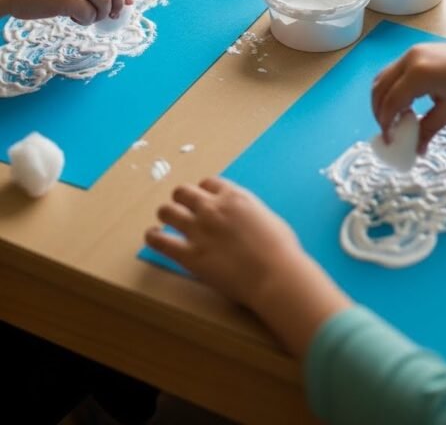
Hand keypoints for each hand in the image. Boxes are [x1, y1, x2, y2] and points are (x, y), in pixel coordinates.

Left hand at [146, 177, 302, 308]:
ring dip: (166, 215)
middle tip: (182, 210)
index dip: (204, 192)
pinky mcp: (189, 255)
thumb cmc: (281, 249)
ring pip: (167, 211)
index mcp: (233, 196)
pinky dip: (153, 237)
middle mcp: (212, 207)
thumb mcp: (267, 218)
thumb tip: (245, 219)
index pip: (207, 183)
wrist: (275, 274)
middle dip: (181, 200)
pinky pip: (160, 241)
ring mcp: (198, 230)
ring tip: (166, 222)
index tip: (204, 200)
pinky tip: (152, 237)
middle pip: (183, 192)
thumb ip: (248, 213)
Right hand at [371, 42, 445, 153]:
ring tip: (394, 119)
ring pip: (384, 77)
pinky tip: (405, 103)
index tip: (390, 141)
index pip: (391, 101)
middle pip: (381, 87)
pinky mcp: (418, 51)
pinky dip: (393, 87)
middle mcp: (410, 59)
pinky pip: (395, 70)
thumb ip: (428, 129)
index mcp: (418, 74)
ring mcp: (413, 52)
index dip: (386, 123)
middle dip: (380, 111)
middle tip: (389, 131)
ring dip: (383, 98)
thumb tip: (416, 150)